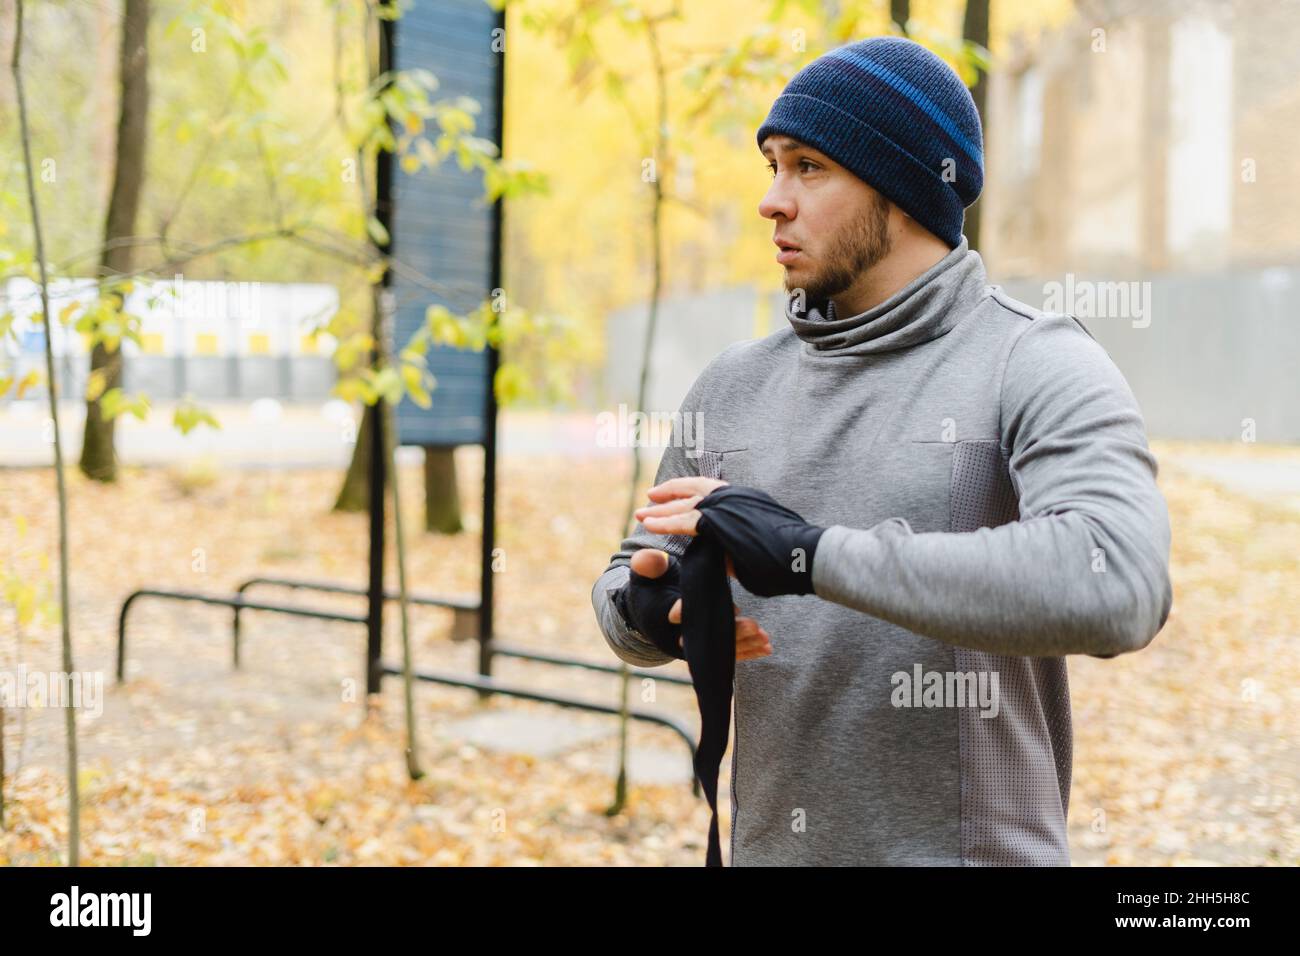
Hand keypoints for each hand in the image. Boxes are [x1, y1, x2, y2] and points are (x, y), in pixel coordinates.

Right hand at [618, 547, 771, 660]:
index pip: (674, 614)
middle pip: (705, 638)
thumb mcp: (647, 572)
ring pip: (720, 648)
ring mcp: (695, 644)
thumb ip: (648, 564)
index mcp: (661, 615)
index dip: (684, 612)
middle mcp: (678, 636)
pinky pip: (728, 653)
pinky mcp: (708, 648)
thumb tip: (646, 559)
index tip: (698, 609)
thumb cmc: (652, 585)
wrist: (651, 609)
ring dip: (744, 643)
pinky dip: (748, 650)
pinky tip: (766, 647)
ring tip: (765, 637)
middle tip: (753, 626)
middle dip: (730, 634)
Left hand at [640, 481, 824, 597]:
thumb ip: (735, 548)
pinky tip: (650, 525)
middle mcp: (735, 495)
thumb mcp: (757, 548)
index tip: (671, 495)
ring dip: (662, 509)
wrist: (806, 556)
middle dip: (670, 494)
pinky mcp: (721, 522)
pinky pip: (686, 521)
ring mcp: (728, 505)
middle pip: (694, 490)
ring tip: (643, 513)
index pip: (710, 490)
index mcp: (744, 498)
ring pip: (686, 504)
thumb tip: (721, 559)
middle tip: (650, 498)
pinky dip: (665, 522)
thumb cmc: (790, 559)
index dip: (688, 492)